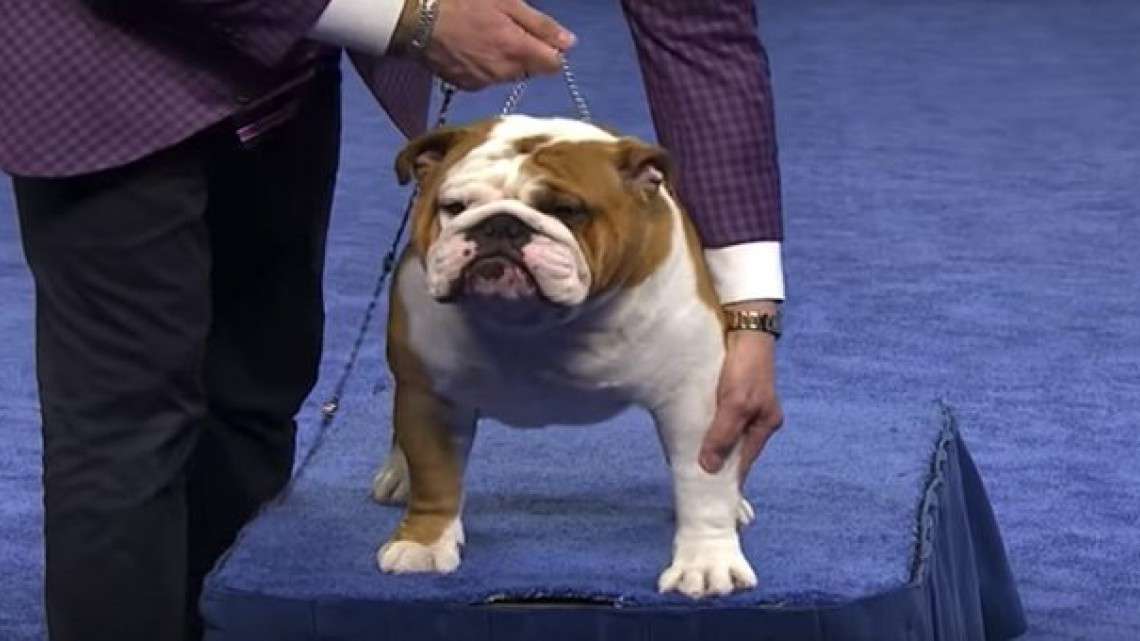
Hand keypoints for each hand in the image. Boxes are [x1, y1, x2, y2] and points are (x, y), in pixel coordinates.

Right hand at [396, 0, 576, 90]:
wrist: (416, 17)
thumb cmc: (461, 2)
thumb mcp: (506, 2)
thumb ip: (540, 25)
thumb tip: (569, 43)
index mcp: (517, 50)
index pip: (554, 65)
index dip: (550, 50)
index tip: (538, 36)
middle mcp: (503, 72)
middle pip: (530, 70)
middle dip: (524, 53)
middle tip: (503, 28)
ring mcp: (483, 82)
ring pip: (508, 75)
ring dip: (503, 60)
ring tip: (483, 36)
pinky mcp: (465, 86)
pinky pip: (486, 79)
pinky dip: (484, 66)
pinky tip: (469, 48)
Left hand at [699, 301, 783, 484]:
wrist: (745, 328)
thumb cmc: (744, 366)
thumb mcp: (734, 404)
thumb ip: (722, 435)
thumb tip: (710, 467)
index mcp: (765, 425)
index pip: (745, 462)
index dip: (728, 477)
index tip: (710, 493)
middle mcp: (758, 418)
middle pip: (735, 449)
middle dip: (717, 461)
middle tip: (693, 475)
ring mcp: (746, 405)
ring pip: (726, 433)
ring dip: (711, 442)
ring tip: (689, 455)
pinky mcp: (733, 392)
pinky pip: (719, 417)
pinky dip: (708, 425)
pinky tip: (693, 429)